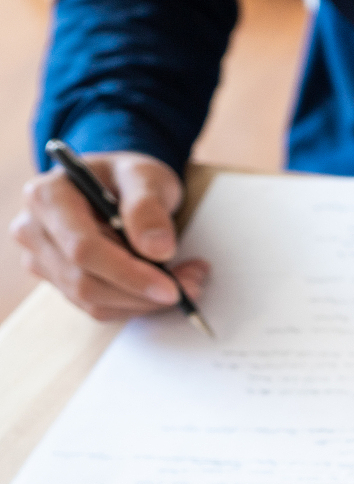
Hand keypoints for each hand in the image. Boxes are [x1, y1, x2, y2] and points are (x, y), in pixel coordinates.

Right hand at [10, 151, 206, 319]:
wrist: (113, 185)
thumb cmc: (127, 177)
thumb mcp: (145, 176)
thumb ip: (148, 206)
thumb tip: (157, 250)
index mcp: (48, 196)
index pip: (83, 249)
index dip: (128, 274)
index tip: (170, 287)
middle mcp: (34, 229)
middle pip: (85, 282)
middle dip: (143, 293)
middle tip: (191, 284)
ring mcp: (42, 258)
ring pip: (93, 301)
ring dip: (144, 302)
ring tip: (186, 281)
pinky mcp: (58, 280)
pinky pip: (98, 307)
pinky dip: (136, 304)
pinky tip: (162, 286)